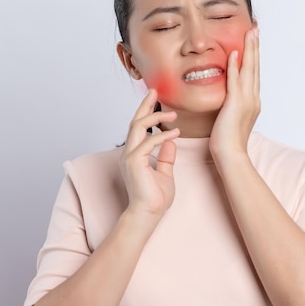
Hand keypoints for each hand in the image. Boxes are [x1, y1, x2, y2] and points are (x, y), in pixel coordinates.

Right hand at [120, 89, 179, 217]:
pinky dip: (162, 136)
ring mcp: (130, 157)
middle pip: (135, 122)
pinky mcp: (134, 163)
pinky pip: (148, 143)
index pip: (139, 128)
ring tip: (172, 114)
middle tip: (155, 91)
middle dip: (145, 105)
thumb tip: (170, 141)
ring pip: (138, 128)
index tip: (154, 98)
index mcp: (135, 154)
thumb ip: (165, 157)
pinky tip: (175, 133)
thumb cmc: (154, 198)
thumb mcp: (164, 173)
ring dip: (155, 118)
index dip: (146, 111)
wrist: (148, 214)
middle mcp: (129, 153)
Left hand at [210, 27, 260, 157]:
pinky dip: (235, 66)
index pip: (253, 73)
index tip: (253, 40)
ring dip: (249, 50)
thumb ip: (232, 104)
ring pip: (249, 69)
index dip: (254, 55)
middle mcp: (253, 98)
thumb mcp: (231, 117)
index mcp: (252, 101)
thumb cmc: (227, 140)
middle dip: (255, 46)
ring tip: (250, 33)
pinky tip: (234, 53)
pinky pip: (235, 80)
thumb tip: (228, 98)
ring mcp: (246, 100)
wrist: (230, 154)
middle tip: (255, 29)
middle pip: (255, 67)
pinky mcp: (236, 104)